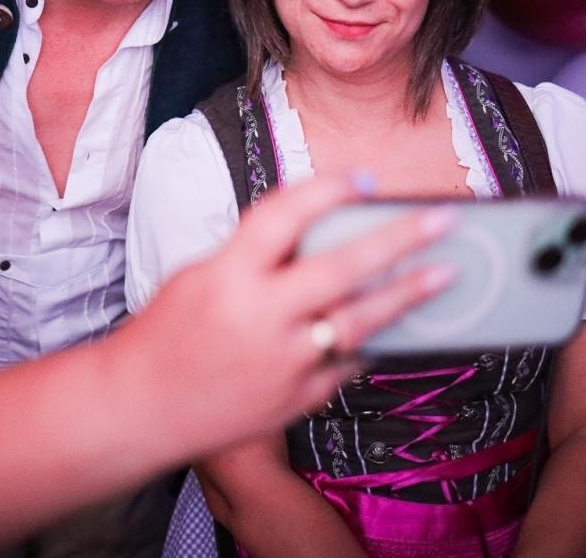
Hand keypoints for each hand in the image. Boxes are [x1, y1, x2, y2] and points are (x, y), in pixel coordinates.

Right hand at [119, 175, 455, 453]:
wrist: (140, 407)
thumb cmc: (166, 334)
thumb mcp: (200, 276)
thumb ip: (255, 257)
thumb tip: (314, 234)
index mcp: (227, 275)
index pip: (283, 216)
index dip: (326, 191)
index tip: (364, 178)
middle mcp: (259, 317)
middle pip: (340, 268)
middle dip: (398, 239)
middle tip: (443, 219)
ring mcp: (282, 362)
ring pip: (359, 322)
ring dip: (407, 295)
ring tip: (445, 273)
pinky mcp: (295, 399)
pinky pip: (345, 365)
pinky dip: (366, 342)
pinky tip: (391, 325)